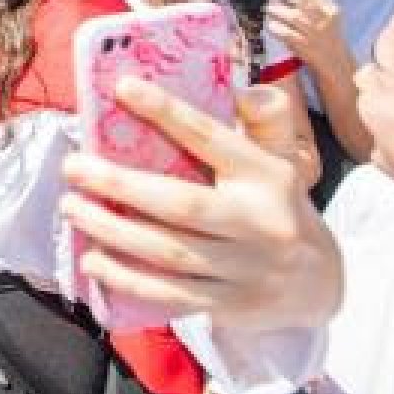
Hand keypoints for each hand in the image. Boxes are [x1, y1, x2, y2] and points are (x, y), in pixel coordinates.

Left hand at [60, 77, 342, 330]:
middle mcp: (260, 223)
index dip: (167, 112)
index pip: (212, 138)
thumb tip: (246, 89)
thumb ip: (264, 123)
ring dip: (112, 230)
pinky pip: (170, 294)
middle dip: (120, 184)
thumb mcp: (282, 159)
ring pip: (169, 251)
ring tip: (71, 207)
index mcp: (268, 176)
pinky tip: (92, 260)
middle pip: (182, 204)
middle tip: (73, 166)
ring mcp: (246, 270)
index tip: (123, 88)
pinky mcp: (230, 305)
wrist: (321, 285)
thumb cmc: (277, 207)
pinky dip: (126, 278)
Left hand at [266, 0, 346, 66]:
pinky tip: (270, 25)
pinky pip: (288, 34)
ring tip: (267, 7)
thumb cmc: (326, 37)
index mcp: (330, 9)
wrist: (335, 63)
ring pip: (293, 17)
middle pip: (301, 0)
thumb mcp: (325, 17)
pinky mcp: (305, 48)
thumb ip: (310, 3)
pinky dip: (277, 28)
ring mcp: (315, 34)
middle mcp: (324, 20)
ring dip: (277, 9)